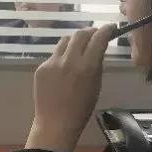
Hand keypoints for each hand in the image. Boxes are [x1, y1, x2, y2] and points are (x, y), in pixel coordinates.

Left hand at [25, 25, 115, 151]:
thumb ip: (97, 65)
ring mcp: (52, 63)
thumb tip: (98, 48)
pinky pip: (54, 55)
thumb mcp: (96, 85)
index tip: (110, 28)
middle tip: (94, 35)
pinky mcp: (41, 68)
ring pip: (65, 41)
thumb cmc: (81, 109)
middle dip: (90, 32)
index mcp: (87, 67)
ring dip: (75, 40)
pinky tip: (64, 67)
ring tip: (79, 47)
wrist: (55, 124)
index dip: (106, 30)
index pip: (98, 38)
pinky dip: (63, 56)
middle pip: (80, 34)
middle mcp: (69, 60)